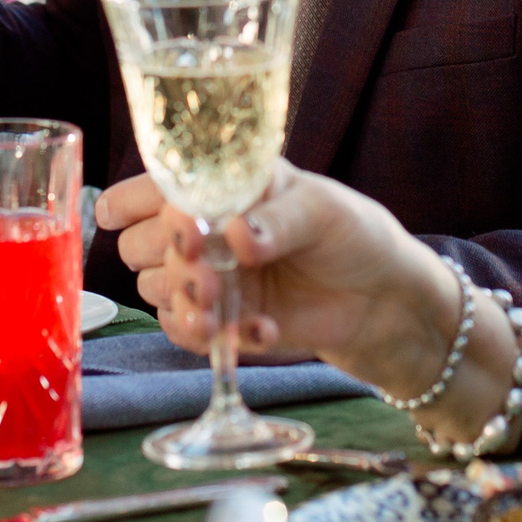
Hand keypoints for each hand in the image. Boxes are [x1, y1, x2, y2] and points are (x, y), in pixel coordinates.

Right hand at [112, 164, 461, 385]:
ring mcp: (208, 277)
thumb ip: (278, 220)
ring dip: (185, 301)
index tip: (173, 225)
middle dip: (167, 260)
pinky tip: (260, 330)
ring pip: (155, 291)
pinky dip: (213, 336)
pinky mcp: (219, 321)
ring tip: (225, 306)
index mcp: (222, 185)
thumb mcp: (322, 210)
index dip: (140, 203)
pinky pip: (185, 332)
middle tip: (204, 271)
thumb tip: (237, 235)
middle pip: (142, 245)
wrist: (381, 300)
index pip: (157, 186)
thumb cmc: (352, 234)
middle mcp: (204, 228)